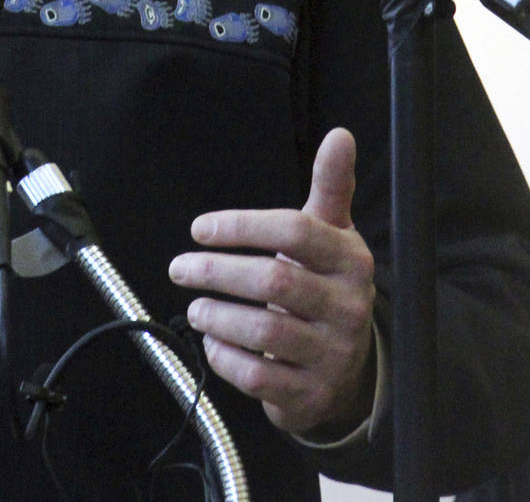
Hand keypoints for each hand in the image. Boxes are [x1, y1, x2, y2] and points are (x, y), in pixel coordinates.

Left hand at [168, 128, 375, 435]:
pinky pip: (260, 376)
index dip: (242, 226)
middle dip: (217, 273)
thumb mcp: (331, 235)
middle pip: (275, 281)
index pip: (296, 232)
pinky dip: (226, 358)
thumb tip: (339, 135)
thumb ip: (330, 186)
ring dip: (217, 317)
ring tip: (194, 307)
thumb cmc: (326, 285)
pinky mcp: (312, 393)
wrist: (347, 365)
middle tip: (180, 268)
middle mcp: (348, 305)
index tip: (200, 229)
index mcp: (350, 259)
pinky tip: (212, 342)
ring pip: (266, 332)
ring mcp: (333, 352)